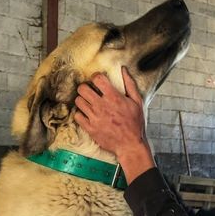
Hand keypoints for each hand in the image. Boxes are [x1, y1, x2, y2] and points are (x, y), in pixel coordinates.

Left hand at [74, 67, 154, 182]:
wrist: (130, 145)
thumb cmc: (135, 124)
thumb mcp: (137, 102)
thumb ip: (130, 85)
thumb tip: (123, 70)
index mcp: (114, 98)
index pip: (97, 78)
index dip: (95, 77)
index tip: (97, 80)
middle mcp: (102, 106)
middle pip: (82, 88)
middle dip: (85, 87)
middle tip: (90, 91)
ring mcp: (94, 118)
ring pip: (78, 101)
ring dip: (82, 100)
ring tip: (88, 103)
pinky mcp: (90, 128)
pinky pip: (77, 116)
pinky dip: (81, 114)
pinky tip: (87, 114)